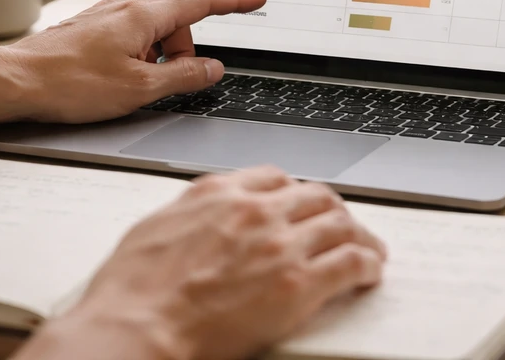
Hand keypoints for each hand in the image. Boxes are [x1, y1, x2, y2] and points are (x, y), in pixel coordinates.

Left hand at [0, 0, 265, 122]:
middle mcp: (127, 9)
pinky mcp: (93, 32)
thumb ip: (184, 77)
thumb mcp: (140, 88)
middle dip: (186, 53)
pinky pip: (132, 41)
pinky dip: (139, 60)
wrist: (13, 81)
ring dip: (159, 60)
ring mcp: (108, 19)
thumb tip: (213, 69)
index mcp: (146, 15)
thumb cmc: (69, 83)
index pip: (203, 2)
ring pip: (154, 35)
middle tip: (172, 85)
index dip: (234, 2)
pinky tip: (117, 83)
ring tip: (134, 89)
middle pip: (178, 24)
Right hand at [19, 167, 385, 359]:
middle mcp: (256, 211)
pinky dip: (367, 263)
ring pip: (341, 224)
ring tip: (368, 247)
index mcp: (219, 193)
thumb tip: (200, 220)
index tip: (301, 202)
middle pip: (315, 196)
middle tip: (342, 224)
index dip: (295, 191)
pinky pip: (350, 262)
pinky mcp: (298, 284)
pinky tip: (370, 270)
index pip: (274, 178)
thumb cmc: (133, 290)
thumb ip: (190, 214)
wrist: (137, 326)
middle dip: (333, 210)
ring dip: (360, 235)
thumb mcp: (155, 227)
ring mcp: (281, 245)